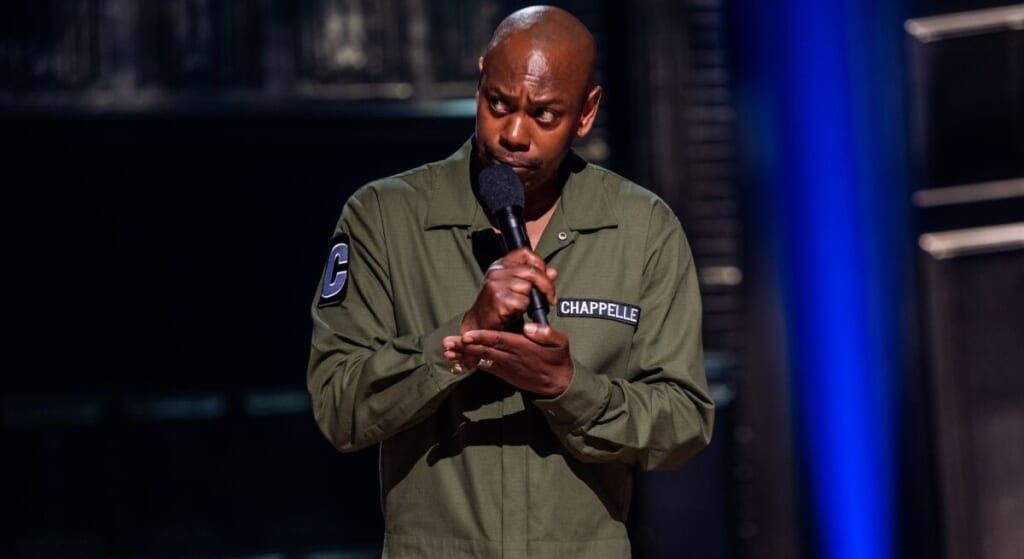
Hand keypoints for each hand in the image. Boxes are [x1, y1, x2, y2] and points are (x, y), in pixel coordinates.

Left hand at [442, 323, 572, 396]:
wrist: (559, 384)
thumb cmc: (558, 358)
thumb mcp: (561, 342)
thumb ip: (546, 333)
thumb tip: (529, 327)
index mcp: (524, 348)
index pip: (500, 340)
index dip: (482, 338)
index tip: (467, 335)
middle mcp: (512, 358)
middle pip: (485, 351)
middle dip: (465, 347)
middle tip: (447, 342)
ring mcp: (506, 367)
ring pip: (482, 360)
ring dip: (463, 355)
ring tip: (446, 352)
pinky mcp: (503, 373)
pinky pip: (485, 367)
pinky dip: (471, 362)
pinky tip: (458, 359)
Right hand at [461, 247, 557, 332]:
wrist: (481, 325)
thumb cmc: (500, 306)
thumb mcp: (517, 288)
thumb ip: (535, 278)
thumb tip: (553, 272)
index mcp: (501, 265)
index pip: (525, 252)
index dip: (539, 263)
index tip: (546, 276)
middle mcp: (497, 271)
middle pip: (531, 271)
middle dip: (546, 285)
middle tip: (550, 298)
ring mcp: (496, 284)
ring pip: (528, 287)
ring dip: (532, 300)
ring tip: (524, 306)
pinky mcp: (498, 299)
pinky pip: (523, 302)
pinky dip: (523, 309)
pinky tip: (515, 312)